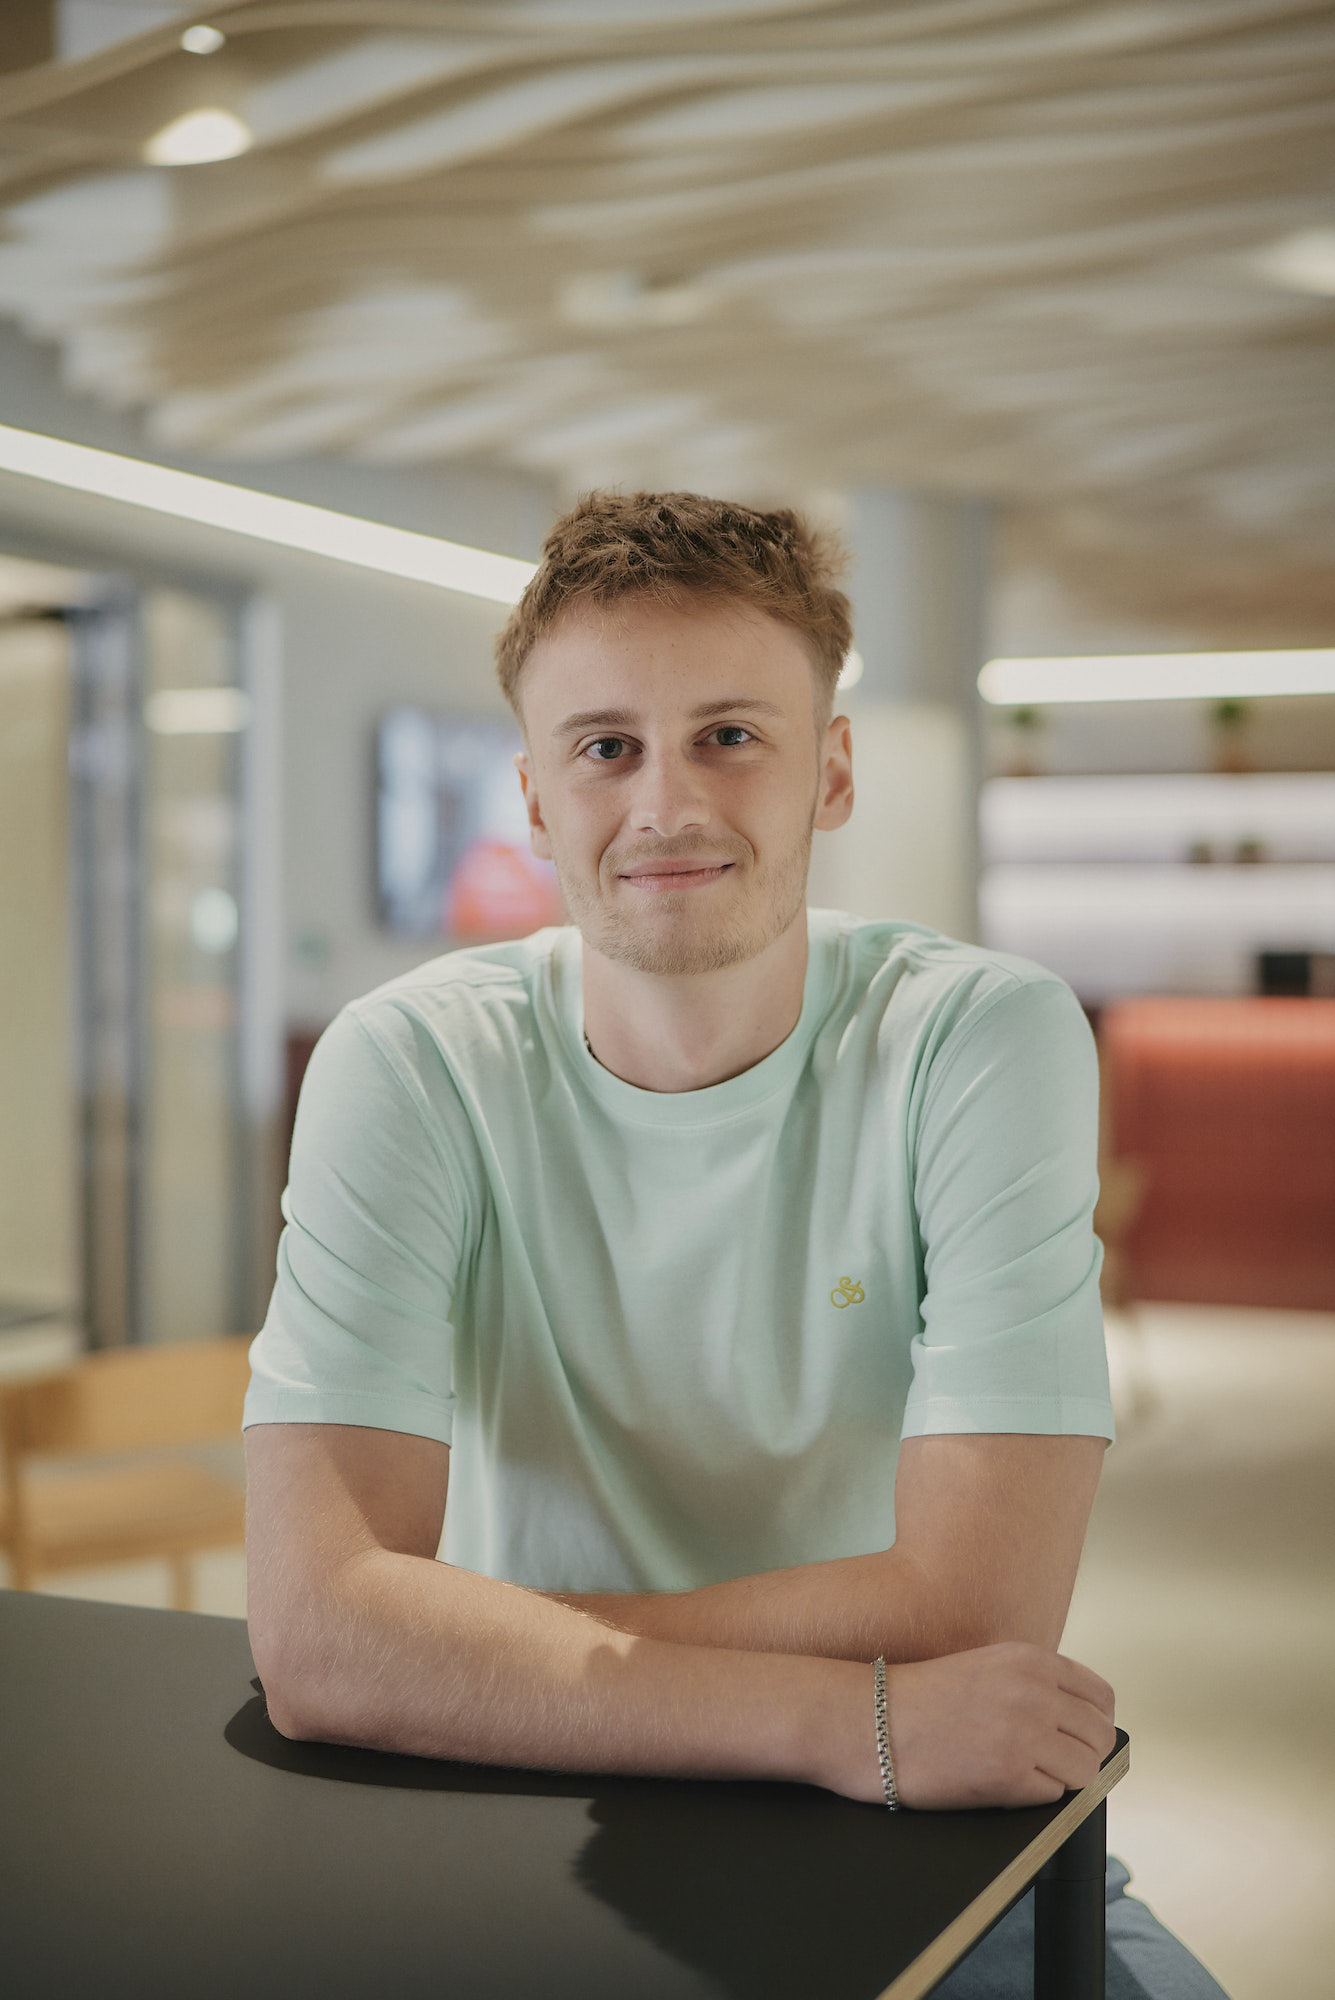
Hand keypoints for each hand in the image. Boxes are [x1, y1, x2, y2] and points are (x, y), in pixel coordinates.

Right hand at [876, 1641, 1116, 1809]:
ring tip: (1026, 1771)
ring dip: (1061, 1776)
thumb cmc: (923, 1698)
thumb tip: (1084, 1717)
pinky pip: (1054, 1795)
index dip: (1095, 1722)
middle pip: (1101, 1736)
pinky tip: (1001, 1780)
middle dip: (1082, 1753)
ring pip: (1086, 1770)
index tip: (1081, 1737)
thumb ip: (1036, 1682)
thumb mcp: (987, 1666)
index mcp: (1031, 1659)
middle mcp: (1034, 1692)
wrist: (873, 1722)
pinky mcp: (1010, 1776)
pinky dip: (1034, 1794)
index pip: (1102, 1696)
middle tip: (1053, 1761)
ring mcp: (1024, 1734)